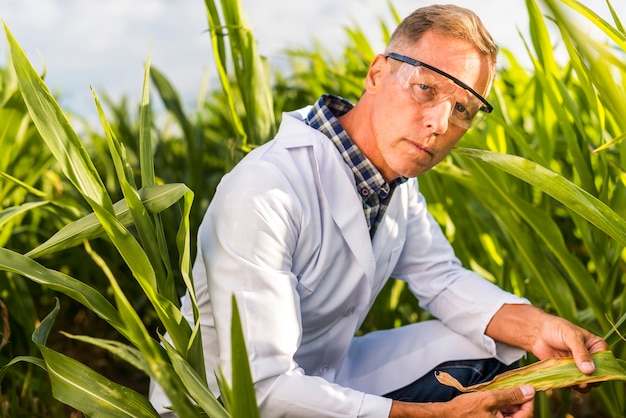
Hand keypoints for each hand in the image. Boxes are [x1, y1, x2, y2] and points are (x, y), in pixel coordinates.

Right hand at [389, 385, 534, 417]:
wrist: (447, 416)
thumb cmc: (464, 410)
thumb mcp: (489, 399)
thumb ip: (510, 395)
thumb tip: (528, 391)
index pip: (526, 414)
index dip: (528, 399)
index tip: (527, 388)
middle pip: (519, 414)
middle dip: (517, 399)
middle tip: (512, 386)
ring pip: (510, 414)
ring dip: (508, 402)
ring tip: (499, 390)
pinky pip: (501, 414)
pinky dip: (500, 405)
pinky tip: (494, 397)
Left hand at [486, 304, 608, 391]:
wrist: (537, 332)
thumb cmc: (556, 329)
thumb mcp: (571, 336)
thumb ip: (580, 352)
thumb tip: (590, 370)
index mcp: (596, 347)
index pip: (605, 362)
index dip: (600, 370)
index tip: (591, 373)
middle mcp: (590, 359)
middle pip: (596, 375)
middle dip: (590, 380)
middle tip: (582, 382)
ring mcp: (579, 367)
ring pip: (585, 382)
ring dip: (580, 385)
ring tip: (573, 383)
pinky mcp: (567, 373)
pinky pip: (571, 384)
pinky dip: (568, 385)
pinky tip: (562, 382)